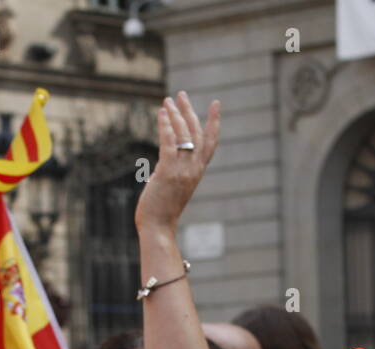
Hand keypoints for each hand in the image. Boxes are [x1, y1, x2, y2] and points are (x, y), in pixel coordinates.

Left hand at [135, 91, 220, 233]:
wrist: (158, 228)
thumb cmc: (161, 212)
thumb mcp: (171, 188)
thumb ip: (170, 173)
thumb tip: (160, 165)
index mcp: (196, 173)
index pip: (210, 143)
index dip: (214, 122)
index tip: (216, 104)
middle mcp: (193, 169)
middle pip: (196, 133)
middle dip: (189, 111)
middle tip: (181, 95)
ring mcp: (181, 171)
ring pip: (183, 135)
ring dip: (175, 115)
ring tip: (167, 101)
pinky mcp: (168, 172)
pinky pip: (169, 143)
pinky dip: (165, 126)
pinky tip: (161, 113)